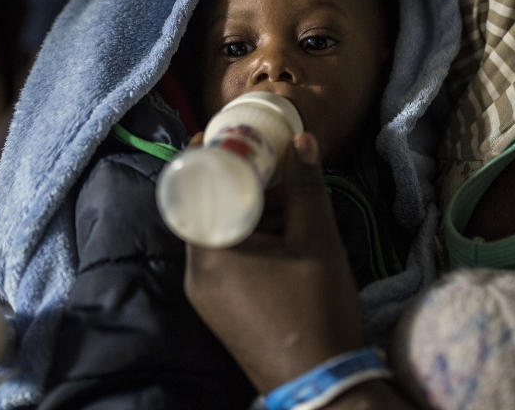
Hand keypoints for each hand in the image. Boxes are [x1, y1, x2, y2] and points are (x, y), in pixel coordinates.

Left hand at [184, 132, 363, 391]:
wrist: (322, 381)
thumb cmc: (316, 307)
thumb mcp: (317, 240)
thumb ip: (306, 187)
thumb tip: (302, 139)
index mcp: (211, 253)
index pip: (192, 190)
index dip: (208, 158)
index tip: (228, 133)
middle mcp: (197, 274)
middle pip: (206, 211)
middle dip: (237, 183)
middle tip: (268, 160)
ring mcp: (207, 297)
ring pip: (218, 236)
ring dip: (247, 212)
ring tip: (287, 198)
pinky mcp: (221, 311)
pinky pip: (225, 260)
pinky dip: (247, 240)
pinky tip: (283, 234)